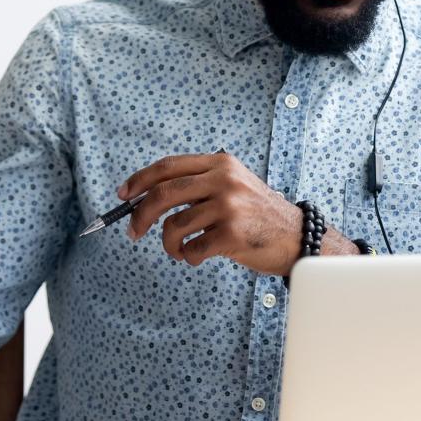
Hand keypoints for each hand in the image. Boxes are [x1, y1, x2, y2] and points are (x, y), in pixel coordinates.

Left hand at [121, 151, 304, 274]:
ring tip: (180, 250)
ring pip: (174, 226)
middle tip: (133, 232)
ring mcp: (229, 207)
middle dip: (140, 215)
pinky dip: (189, 257)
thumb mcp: (233, 185)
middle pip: (163, 194)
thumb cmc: (258, 216)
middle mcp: (224, 180)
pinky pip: (191, 249)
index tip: (124, 195)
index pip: (169, 166)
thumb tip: (147, 196)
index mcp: (221, 164)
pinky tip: (200, 256)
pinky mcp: (232, 234)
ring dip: (169, 245)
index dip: (140, 180)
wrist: (297, 237)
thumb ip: (198, 185)